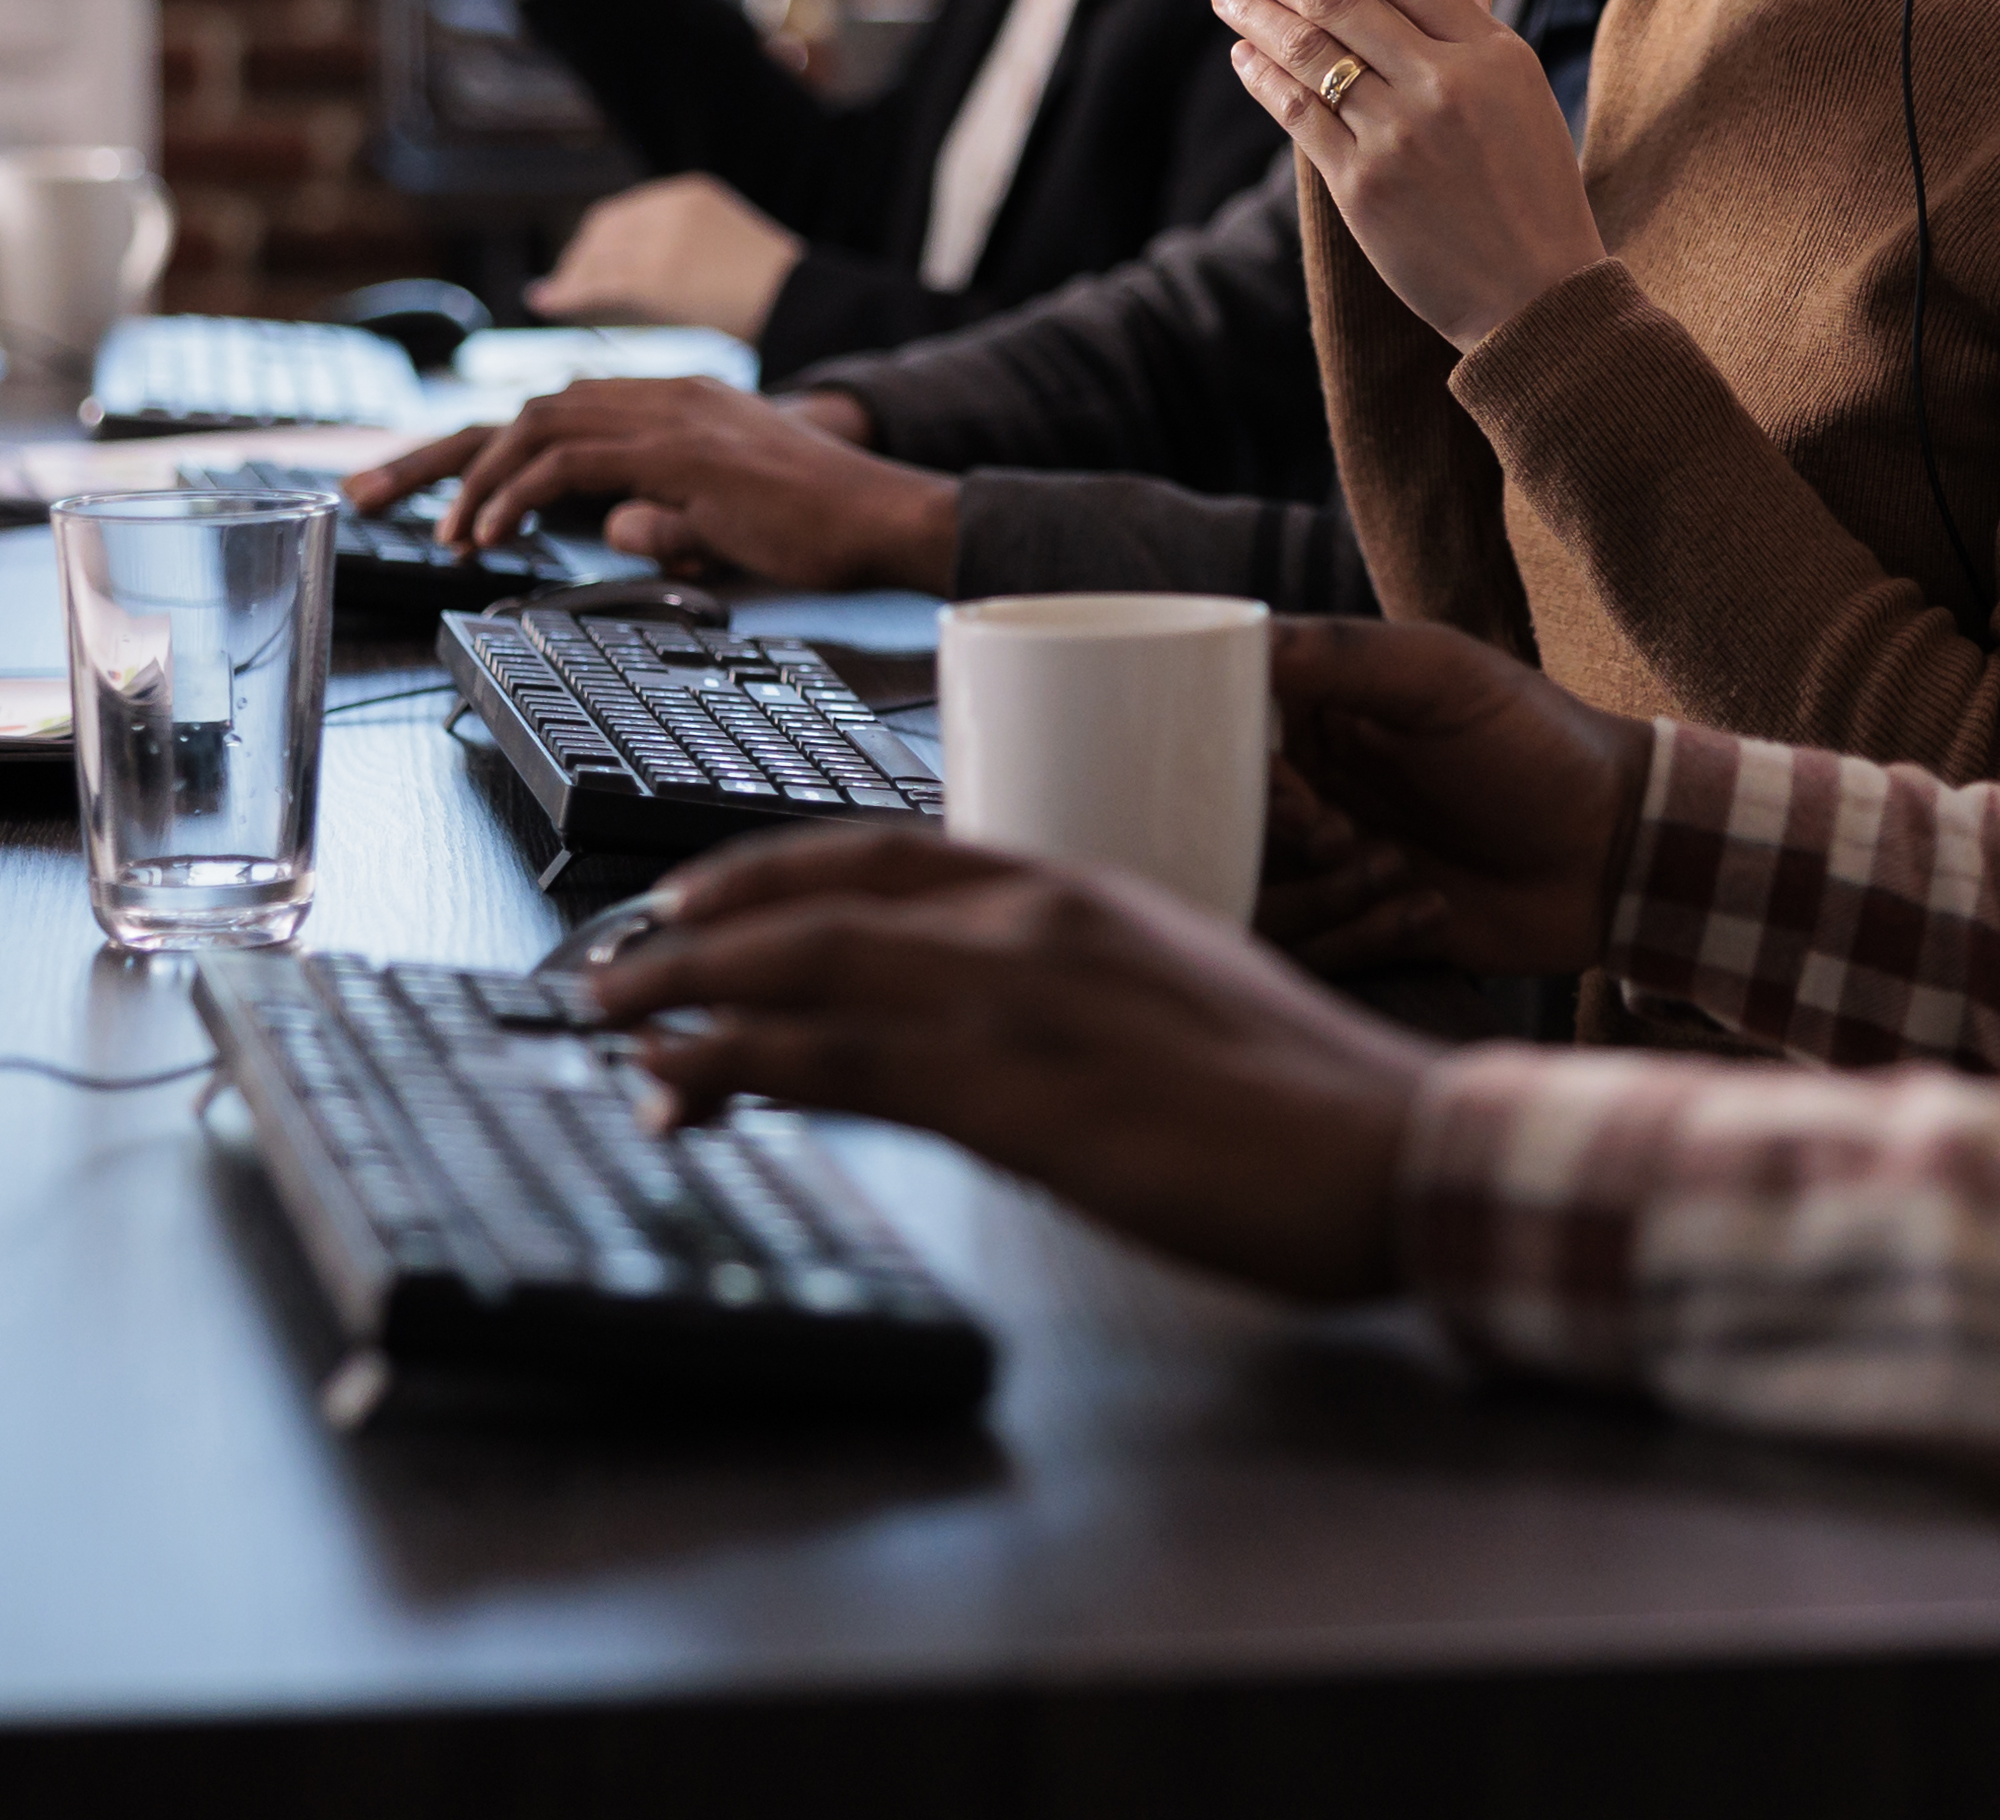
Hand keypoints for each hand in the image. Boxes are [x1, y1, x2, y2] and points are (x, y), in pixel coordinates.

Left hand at [343, 376, 959, 585]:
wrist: (885, 516)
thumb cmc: (815, 528)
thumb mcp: (711, 522)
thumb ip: (653, 516)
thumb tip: (605, 530)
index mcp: (664, 407)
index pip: (546, 419)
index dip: (471, 455)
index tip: (414, 497)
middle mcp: (658, 396)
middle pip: (519, 412)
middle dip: (433, 456)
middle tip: (363, 496)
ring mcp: (668, 416)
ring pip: (534, 426)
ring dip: (469, 478)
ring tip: (434, 530)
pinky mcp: (678, 449)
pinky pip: (572, 463)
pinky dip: (517, 494)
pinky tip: (489, 531)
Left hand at [534, 175, 802, 335]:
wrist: (810, 306)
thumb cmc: (779, 295)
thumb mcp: (728, 251)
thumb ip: (686, 251)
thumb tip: (646, 277)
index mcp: (692, 193)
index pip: (623, 214)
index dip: (594, 241)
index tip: (579, 265)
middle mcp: (673, 206)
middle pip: (603, 230)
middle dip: (578, 259)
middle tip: (560, 287)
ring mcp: (664, 240)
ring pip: (596, 258)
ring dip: (570, 279)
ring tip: (551, 300)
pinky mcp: (657, 277)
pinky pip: (598, 284)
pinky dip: (566, 294)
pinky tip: (546, 304)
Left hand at [592, 830, 1433, 1301]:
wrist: (1396, 1146)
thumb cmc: (1307, 1099)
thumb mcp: (1173, 1004)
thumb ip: (1074, 996)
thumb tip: (992, 1034)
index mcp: (1081, 889)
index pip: (887, 852)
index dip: (768, 871)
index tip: (690, 898)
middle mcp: (1035, 918)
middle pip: (819, 898)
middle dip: (691, 926)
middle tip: (604, 966)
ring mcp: (1018, 996)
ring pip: (802, 967)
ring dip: (681, 990)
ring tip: (603, 1021)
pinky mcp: (1010, 1090)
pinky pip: (834, 1060)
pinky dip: (734, 1062)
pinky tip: (678, 1080)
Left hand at [1210, 0, 1604, 350]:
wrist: (1537, 297)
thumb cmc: (1536, 193)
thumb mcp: (1526, 100)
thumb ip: (1482, 38)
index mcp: (1490, 52)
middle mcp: (1442, 84)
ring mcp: (1398, 135)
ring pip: (1307, 53)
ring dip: (1255, 13)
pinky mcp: (1362, 185)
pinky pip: (1296, 115)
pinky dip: (1263, 78)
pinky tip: (1243, 57)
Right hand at [1256, 619, 1652, 978]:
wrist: (1618, 847)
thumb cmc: (1537, 745)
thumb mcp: (1443, 677)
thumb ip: (1339, 654)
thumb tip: (1236, 638)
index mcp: (1317, 715)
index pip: (1223, 736)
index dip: (1237, 769)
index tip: (1289, 790)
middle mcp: (1311, 787)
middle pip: (1226, 826)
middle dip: (1280, 840)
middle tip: (1339, 837)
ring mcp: (1332, 865)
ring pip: (1260, 897)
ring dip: (1324, 895)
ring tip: (1400, 871)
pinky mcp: (1361, 932)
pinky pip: (1313, 954)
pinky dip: (1363, 936)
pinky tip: (1431, 908)